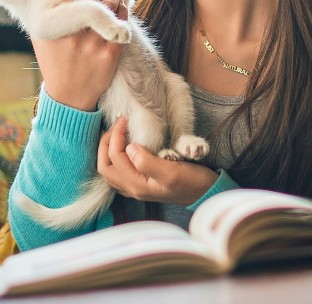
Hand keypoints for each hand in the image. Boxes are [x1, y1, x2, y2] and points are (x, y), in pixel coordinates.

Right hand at [32, 0, 127, 110]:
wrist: (68, 97)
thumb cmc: (55, 61)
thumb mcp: (43, 37)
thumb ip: (49, 13)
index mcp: (55, 25)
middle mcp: (74, 32)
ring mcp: (93, 43)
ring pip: (112, 4)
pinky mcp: (110, 53)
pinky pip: (122, 21)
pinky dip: (122, 11)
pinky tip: (117, 12)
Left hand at [97, 117, 218, 205]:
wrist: (205, 193)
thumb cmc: (192, 182)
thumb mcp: (172, 171)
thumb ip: (148, 162)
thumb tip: (130, 148)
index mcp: (138, 185)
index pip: (115, 158)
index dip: (115, 136)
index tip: (124, 119)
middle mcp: (133, 188)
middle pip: (105, 167)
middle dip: (105, 144)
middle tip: (117, 125)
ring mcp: (137, 187)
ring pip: (110, 171)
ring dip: (108, 150)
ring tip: (117, 132)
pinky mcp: (142, 183)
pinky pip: (119, 172)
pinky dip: (115, 157)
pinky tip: (124, 146)